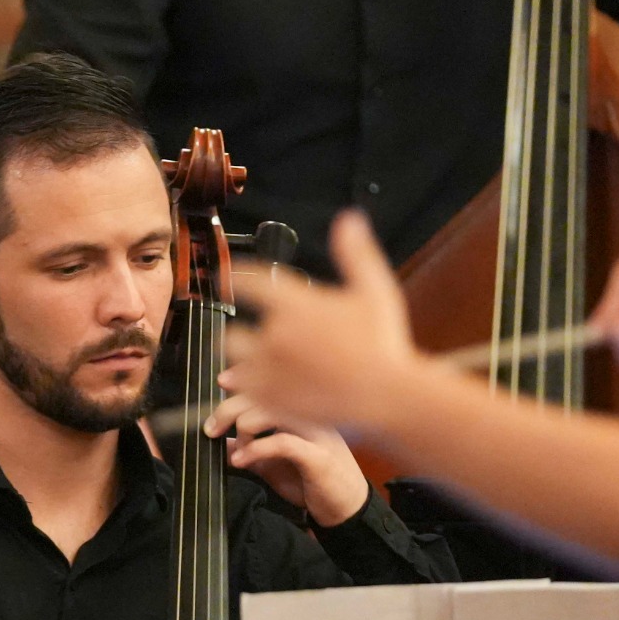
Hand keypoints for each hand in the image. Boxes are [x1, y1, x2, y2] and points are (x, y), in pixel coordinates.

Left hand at [203, 392, 372, 526]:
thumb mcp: (272, 463)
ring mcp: (316, 431)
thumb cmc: (312, 481)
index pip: (273, 377)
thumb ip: (249, 447)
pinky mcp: (318, 455)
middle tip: (212, 429)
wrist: (346, 508)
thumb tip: (219, 441)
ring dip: (243, 429)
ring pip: (271, 410)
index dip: (246, 374)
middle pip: (265, 391)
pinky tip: (241, 461)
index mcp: (303, 408)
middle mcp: (312, 412)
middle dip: (230, 408)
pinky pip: (280, 442)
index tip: (223, 382)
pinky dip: (254, 450)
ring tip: (237, 451)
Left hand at [224, 212, 424, 433]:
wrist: (388, 397)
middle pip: (234, 330)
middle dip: (243, 332)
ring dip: (244, 360)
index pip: (249, 281)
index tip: (230, 279)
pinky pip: (245, 391)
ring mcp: (270, 370)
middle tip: (258, 338)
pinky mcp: (272, 400)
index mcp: (295, 304)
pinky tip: (266, 387)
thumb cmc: (384, 343)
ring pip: (236, 363)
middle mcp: (275, 335)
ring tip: (262, 364)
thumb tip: (349, 219)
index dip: (236, 278)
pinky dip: (250, 387)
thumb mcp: (375, 290)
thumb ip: (356, 254)